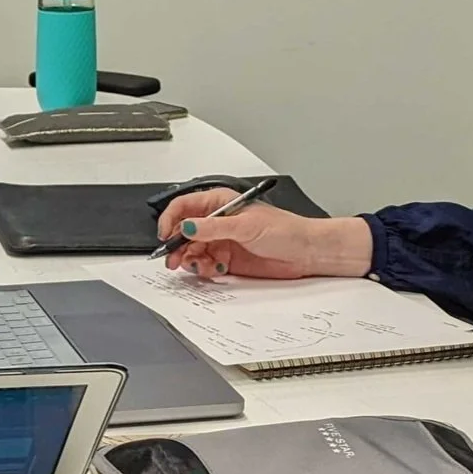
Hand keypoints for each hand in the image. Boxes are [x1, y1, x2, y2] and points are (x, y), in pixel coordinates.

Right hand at [155, 190, 374, 280]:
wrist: (306, 252)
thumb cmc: (285, 230)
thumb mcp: (246, 226)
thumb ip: (214, 228)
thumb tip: (188, 227)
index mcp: (220, 203)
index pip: (184, 207)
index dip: (171, 220)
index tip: (166, 236)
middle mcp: (218, 222)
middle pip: (184, 232)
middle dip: (177, 245)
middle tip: (175, 260)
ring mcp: (222, 242)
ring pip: (192, 251)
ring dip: (191, 260)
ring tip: (200, 266)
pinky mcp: (227, 260)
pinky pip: (205, 265)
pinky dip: (204, 269)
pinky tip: (214, 270)